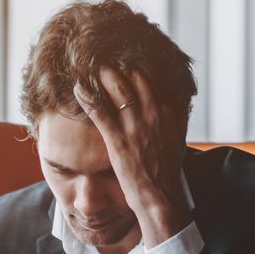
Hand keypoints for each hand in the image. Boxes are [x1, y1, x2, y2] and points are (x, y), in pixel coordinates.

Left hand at [73, 68, 188, 247]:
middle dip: (120, 66)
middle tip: (105, 56)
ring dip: (103, 74)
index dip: (137, 71)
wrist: (160, 197)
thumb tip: (176, 103)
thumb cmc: (166, 173)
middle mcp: (153, 114)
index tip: (126, 61)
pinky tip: (77, 87)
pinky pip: (100, 110)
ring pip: (118, 89)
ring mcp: (135, 126)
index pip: (152, 82)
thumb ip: (176, 119)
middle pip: (135, 79)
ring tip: (91, 65)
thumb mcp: (177, 140)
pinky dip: (87, 96)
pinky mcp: (118, 140)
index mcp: (167, 113)